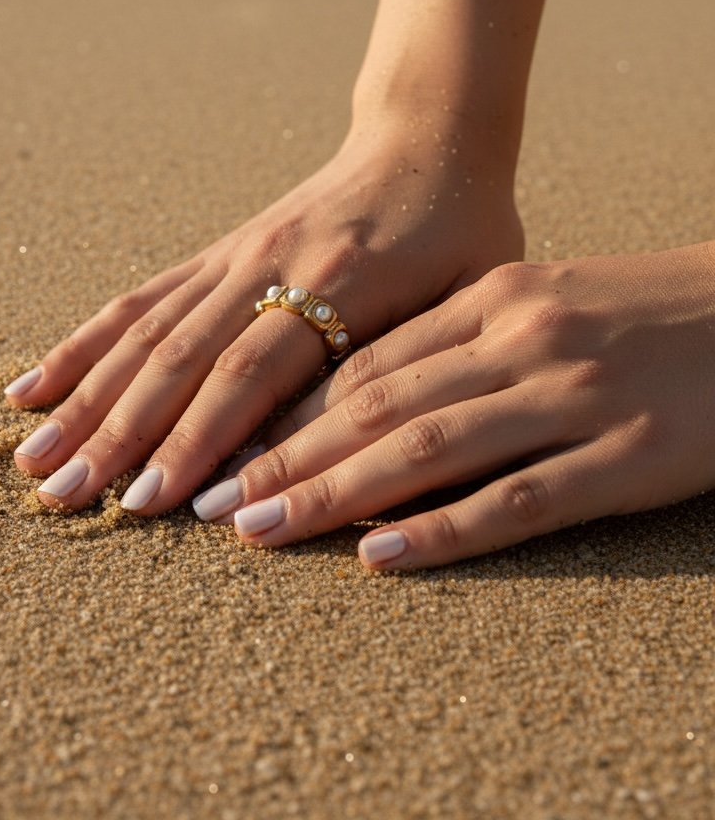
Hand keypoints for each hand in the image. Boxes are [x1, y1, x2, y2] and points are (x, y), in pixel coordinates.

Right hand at [6, 118, 522, 512]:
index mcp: (341, 284)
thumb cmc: (465, 231)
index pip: (255, 373)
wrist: (428, 139)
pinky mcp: (218, 253)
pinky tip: (36, 384)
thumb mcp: (473, 295)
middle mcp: (272, 267)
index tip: (156, 504)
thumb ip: (420, 365)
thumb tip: (360, 460)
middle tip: (67, 500)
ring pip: (148, 332)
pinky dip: (86, 344)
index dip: (202, 439)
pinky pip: (142, 300)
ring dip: (88, 397)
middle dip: (120, 433)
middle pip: (182, 357)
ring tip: (34, 459)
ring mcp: (236, 257)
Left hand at [194, 244, 714, 568]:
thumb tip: (372, 390)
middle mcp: (520, 338)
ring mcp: (572, 397)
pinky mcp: (627, 456)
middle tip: (212, 500)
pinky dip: (442, 530)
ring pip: (428, 448)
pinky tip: (379, 556)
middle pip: (377, 403)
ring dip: (334, 491)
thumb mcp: (546, 297)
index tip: (227, 446)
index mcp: (495, 298)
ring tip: (262, 530)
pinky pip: (517, 498)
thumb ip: (463, 336)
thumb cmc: (641, 308)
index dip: (292, 408)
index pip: (369, 361)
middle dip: (285, 454)